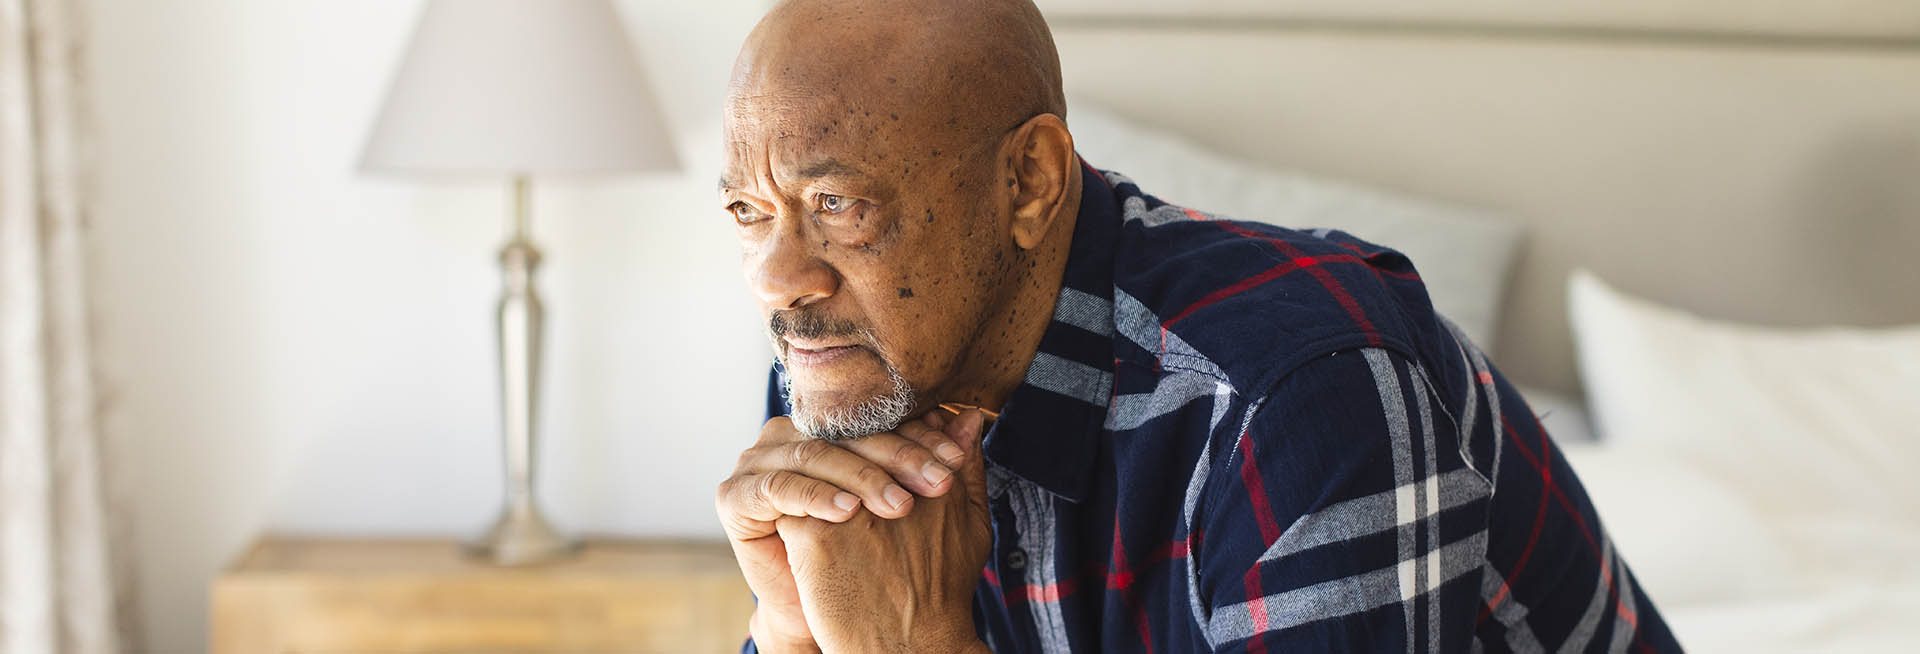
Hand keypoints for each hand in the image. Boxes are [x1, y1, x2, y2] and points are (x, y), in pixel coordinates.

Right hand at [717, 413, 970, 650]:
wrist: (827, 617)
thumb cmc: (875, 562)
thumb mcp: (923, 512)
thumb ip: (942, 463)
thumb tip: (974, 418)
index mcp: (830, 430)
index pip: (875, 421)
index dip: (920, 438)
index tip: (957, 461)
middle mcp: (792, 435)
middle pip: (848, 435)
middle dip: (899, 457)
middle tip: (937, 484)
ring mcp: (760, 460)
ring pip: (817, 455)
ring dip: (862, 478)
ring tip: (899, 506)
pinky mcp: (737, 493)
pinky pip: (781, 486)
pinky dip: (816, 497)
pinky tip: (848, 514)